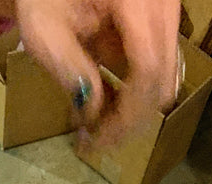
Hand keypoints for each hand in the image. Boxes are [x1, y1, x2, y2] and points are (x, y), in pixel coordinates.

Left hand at [0, 0, 181, 143]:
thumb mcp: (44, 31)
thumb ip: (69, 69)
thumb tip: (93, 112)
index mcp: (135, 1)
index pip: (147, 69)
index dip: (126, 115)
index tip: (98, 141)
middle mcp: (162, 4)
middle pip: (162, 80)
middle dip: (130, 120)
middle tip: (96, 140)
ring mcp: (167, 13)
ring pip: (167, 79)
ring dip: (135, 110)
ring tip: (99, 123)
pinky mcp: (163, 24)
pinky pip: (161, 68)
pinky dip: (137, 93)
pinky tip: (109, 102)